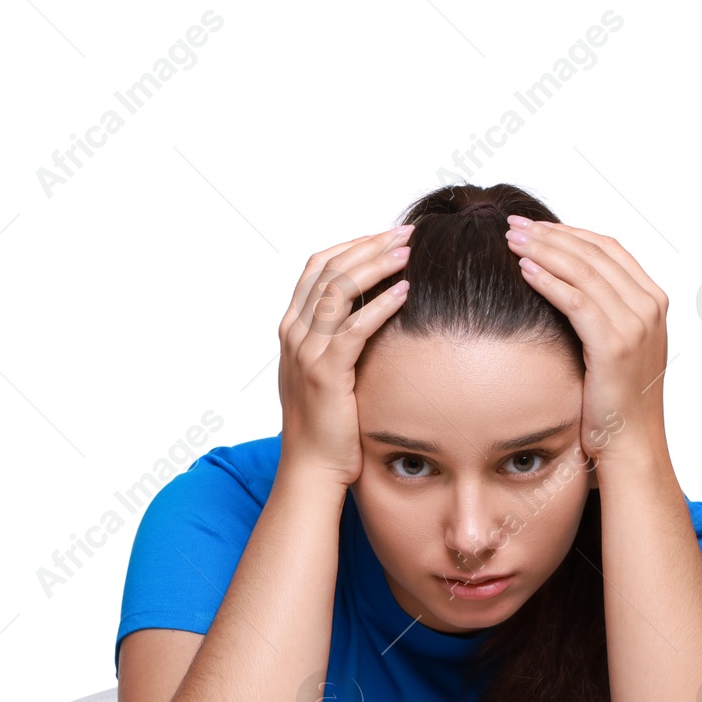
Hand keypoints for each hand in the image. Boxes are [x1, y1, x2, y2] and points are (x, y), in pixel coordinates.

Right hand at [276, 225, 412, 487]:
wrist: (311, 467)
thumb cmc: (327, 423)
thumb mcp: (326, 370)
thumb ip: (339, 337)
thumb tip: (375, 308)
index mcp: (292, 327)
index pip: (317, 266)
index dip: (352, 244)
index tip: (387, 235)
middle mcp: (294, 333)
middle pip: (329, 269)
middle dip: (369, 246)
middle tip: (406, 233)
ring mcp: (306, 352)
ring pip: (338, 290)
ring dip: (375, 265)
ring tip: (408, 253)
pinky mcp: (326, 373)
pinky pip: (354, 329)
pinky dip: (380, 305)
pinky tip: (405, 292)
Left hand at [503, 217, 670, 470]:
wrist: (631, 443)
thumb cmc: (614, 400)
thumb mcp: (614, 347)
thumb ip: (602, 313)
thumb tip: (565, 288)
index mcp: (652, 301)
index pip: (609, 249)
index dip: (570, 233)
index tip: (536, 226)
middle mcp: (649, 306)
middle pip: (594, 253)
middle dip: (551, 235)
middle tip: (514, 225)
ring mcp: (636, 324)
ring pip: (584, 271)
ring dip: (544, 251)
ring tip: (511, 240)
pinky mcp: (614, 344)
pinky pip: (575, 301)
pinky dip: (548, 281)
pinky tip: (523, 270)